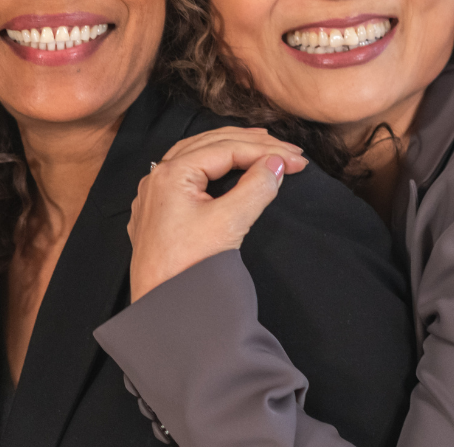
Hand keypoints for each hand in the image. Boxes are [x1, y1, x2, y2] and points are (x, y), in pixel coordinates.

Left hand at [127, 127, 307, 301]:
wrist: (161, 310)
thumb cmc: (186, 268)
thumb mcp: (228, 224)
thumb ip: (255, 188)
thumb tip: (276, 164)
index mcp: (172, 174)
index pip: (226, 148)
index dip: (266, 151)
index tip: (297, 160)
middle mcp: (158, 178)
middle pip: (210, 145)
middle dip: (251, 144)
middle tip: (287, 150)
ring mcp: (155, 195)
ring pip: (196, 157)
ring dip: (230, 150)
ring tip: (261, 148)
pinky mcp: (159, 213)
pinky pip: (187, 176)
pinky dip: (213, 167)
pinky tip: (225, 169)